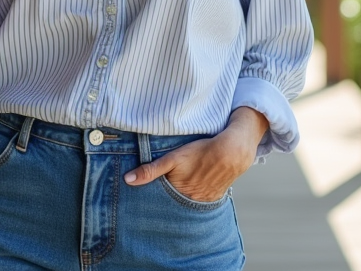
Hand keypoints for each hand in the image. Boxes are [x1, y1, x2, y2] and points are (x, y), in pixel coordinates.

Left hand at [123, 108, 266, 201]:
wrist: (232, 152)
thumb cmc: (201, 152)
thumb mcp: (173, 158)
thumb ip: (150, 170)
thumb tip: (128, 180)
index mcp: (179, 194)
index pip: (160, 204)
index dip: (151, 204)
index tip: (141, 207)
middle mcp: (191, 202)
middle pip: (173, 208)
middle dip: (164, 208)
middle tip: (152, 209)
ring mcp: (204, 202)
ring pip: (185, 207)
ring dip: (178, 205)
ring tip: (170, 203)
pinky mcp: (213, 199)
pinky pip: (199, 205)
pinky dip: (192, 202)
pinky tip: (188, 197)